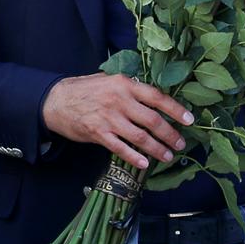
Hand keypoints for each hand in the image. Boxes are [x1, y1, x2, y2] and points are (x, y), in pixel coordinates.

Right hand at [41, 74, 193, 170]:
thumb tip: (154, 98)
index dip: (175, 109)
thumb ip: (130, 88)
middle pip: (152, 120)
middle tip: (180, 143)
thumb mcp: (108, 80)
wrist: (55, 100)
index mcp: (124, 85)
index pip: (157, 97)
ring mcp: (108, 119)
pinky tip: (145, 163)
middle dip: (170, 134)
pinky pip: (120, 148)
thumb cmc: (84, 90)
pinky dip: (135, 157)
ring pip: (140, 137)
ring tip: (168, 155)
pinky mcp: (97, 134)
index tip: (189, 120)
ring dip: (157, 148)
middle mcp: (118, 101)